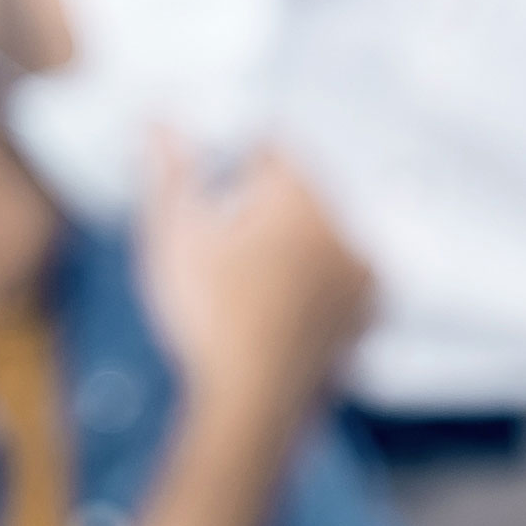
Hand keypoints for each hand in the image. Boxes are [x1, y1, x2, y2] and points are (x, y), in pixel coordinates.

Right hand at [133, 141, 375, 416]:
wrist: (248, 404)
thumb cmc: (207, 319)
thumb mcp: (173, 238)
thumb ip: (169, 173)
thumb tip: (160, 120)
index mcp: (301, 198)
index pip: (273, 148)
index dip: (235, 167)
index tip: (214, 199)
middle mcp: (343, 228)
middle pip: (299, 191)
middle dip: (264, 208)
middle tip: (226, 251)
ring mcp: (360, 274)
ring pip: (321, 233)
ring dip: (292, 244)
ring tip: (248, 284)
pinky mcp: (365, 314)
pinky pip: (340, 276)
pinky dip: (315, 282)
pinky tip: (277, 307)